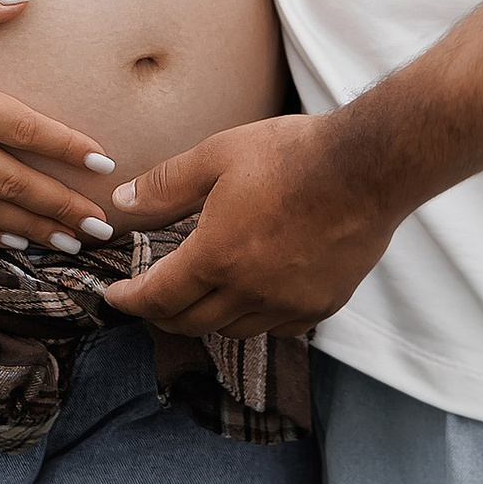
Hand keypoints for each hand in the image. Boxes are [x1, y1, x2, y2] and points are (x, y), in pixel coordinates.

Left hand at [100, 112, 400, 335]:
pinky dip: (254, 318)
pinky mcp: (322, 305)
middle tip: (149, 301)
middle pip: (191, 323)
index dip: (129, 302)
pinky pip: (277, 327)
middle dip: (161, 315)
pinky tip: (252, 297)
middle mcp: (250, 292)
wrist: (369, 166)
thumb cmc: (291, 154)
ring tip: (198, 297)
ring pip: (233, 329)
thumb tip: (122, 202)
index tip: (113, 298)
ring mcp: (289, 304)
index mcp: (217, 257)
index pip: (158, 298)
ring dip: (207, 318)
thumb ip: (165, 185)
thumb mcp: (217, 155)